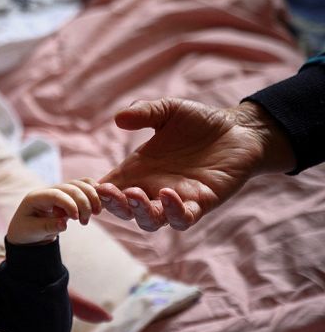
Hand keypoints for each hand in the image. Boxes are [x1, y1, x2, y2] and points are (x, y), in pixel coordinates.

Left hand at [6, 178, 101, 244]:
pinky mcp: (69, 195)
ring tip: (95, 214)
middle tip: (84, 222)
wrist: (26, 230)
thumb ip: (48, 227)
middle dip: (83, 203)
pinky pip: (84, 187)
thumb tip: (64, 224)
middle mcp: (49, 190)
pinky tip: (98, 206)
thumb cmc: (26, 230)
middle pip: (71, 187)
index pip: (56, 194)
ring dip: (92, 197)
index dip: (69, 204)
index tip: (76, 218)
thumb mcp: (33, 231)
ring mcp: (60, 191)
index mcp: (36, 197)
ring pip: (80, 184)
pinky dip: (94, 193)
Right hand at [97, 98, 294, 230]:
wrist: (239, 130)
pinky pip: (183, 218)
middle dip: (115, 206)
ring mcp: (176, 199)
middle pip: (126, 210)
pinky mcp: (201, 203)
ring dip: (139, 212)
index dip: (99, 193)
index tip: (93, 187)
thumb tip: (118, 118)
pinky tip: (167, 194)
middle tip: (109, 193)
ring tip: (134, 194)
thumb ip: (144, 113)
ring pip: (150, 221)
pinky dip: (173, 211)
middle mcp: (152, 188)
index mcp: (139, 170)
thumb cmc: (200, 122)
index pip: (111, 189)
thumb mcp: (168, 111)